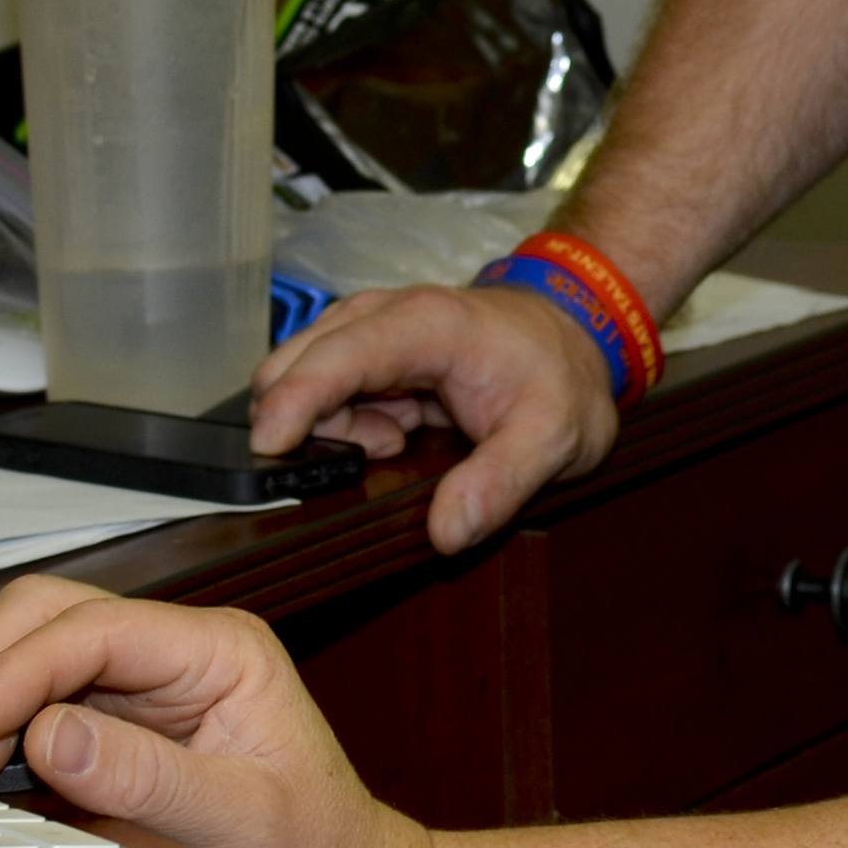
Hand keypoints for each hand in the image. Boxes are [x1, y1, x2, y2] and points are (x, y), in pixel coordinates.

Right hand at [0, 575, 428, 847]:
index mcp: (219, 650)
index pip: (96, 625)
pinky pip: (31, 693)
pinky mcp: (108, 717)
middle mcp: (173, 650)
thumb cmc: (310, 842)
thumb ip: (143, 777)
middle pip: (49, 609)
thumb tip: (49, 734)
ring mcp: (137, 679)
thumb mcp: (238, 820)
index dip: (23, 666)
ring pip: (29, 639)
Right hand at [251, 276, 624, 553]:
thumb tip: (445, 532)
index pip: (342, 354)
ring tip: (398, 442)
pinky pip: (327, 388)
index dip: (297, 398)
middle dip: (303, 419)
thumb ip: (500, 483)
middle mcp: (390, 316)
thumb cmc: (564, 377)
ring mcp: (376, 330)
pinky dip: (343, 422)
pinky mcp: (374, 352)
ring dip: (329, 424)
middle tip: (369, 457)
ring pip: (305, 375)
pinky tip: (393, 436)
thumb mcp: (554, 437)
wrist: (578, 337)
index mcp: (429, 325)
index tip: (269, 447)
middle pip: (301, 360)